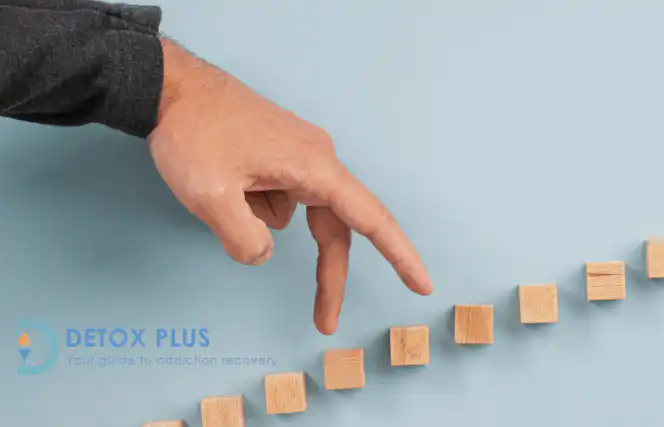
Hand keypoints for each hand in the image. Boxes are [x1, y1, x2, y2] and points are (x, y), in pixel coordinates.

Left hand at [147, 39, 432, 334]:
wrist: (170, 86)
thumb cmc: (193, 133)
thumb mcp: (209, 197)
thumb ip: (244, 239)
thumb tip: (265, 254)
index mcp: (314, 168)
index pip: (370, 220)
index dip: (400, 256)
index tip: (423, 285)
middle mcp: (319, 160)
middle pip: (337, 229)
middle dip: (328, 274)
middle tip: (322, 321)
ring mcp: (302, 154)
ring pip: (300, 212)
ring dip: (262, 219)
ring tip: (219, 188)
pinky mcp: (284, 153)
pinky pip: (281, 195)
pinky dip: (255, 203)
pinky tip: (226, 180)